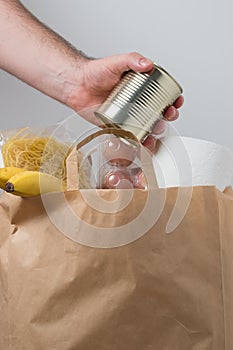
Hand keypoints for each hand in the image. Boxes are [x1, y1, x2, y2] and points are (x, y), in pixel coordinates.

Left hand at [67, 52, 183, 132]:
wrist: (76, 85)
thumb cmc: (95, 72)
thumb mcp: (116, 62)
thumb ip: (131, 60)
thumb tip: (147, 64)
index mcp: (141, 87)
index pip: (163, 93)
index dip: (173, 98)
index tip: (176, 101)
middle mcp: (137, 102)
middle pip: (159, 111)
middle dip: (168, 115)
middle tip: (167, 114)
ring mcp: (128, 115)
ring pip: (148, 125)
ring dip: (156, 130)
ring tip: (155, 130)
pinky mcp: (118, 126)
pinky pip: (131, 135)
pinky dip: (138, 141)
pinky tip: (142, 142)